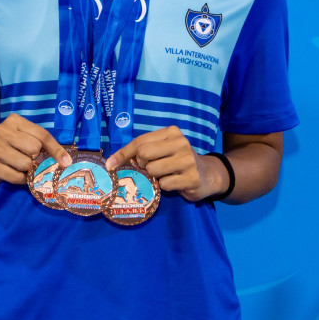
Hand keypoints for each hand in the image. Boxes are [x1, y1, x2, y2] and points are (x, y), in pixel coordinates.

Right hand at [0, 114, 67, 184]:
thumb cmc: (12, 146)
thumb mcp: (27, 138)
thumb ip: (46, 145)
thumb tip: (66, 162)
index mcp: (14, 121)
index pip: (41, 135)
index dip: (56, 150)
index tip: (65, 162)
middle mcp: (1, 131)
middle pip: (33, 149)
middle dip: (36, 158)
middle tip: (31, 159)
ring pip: (25, 163)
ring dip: (28, 169)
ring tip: (22, 166)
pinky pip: (16, 177)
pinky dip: (21, 179)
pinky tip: (16, 174)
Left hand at [105, 126, 223, 201]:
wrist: (208, 175)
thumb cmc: (177, 160)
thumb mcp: (161, 150)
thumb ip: (139, 152)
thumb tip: (110, 163)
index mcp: (171, 132)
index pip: (139, 141)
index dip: (123, 154)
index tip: (110, 164)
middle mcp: (181, 143)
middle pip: (144, 154)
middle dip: (143, 164)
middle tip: (151, 168)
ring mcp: (188, 160)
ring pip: (153, 170)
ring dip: (154, 177)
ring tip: (166, 175)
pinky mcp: (192, 178)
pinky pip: (164, 184)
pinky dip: (165, 186)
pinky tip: (175, 182)